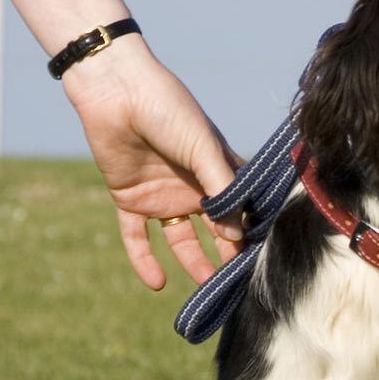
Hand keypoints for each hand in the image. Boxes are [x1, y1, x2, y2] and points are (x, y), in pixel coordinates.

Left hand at [61, 35, 244, 289]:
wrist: (116, 91)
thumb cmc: (169, 109)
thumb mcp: (204, 149)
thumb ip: (222, 192)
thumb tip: (235, 237)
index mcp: (218, 172)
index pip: (241, 209)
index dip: (251, 232)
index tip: (262, 258)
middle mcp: (194, 187)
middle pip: (215, 230)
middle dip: (226, 255)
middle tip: (238, 282)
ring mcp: (163, 195)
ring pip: (181, 239)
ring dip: (193, 263)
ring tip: (206, 288)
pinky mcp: (130, 200)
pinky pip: (137, 237)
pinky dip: (143, 260)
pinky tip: (156, 284)